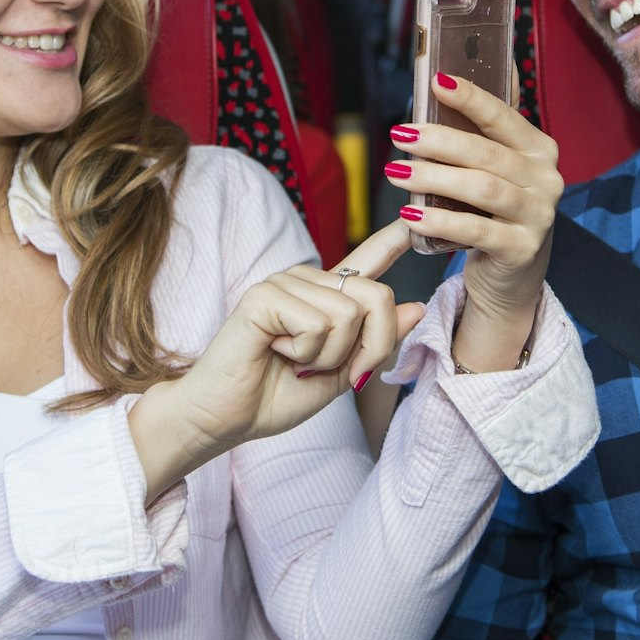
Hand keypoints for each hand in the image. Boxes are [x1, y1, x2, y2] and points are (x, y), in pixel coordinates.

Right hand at [130, 221, 419, 500]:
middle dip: (371, 346)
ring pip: (348, 316)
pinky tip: (274, 352)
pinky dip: (304, 354)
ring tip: (292, 361)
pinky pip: (317, 324)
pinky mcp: (266, 295)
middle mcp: (307, 280)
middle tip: (333, 371)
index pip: (367, 259)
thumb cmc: (273, 397)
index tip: (415, 219)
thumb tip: (415, 307)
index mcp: (325, 297)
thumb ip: (374, 342)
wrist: (223, 419)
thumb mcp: (339, 375)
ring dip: (327, 357)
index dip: (393, 239)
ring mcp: (285, 282)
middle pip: (376, 296)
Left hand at [387, 70, 561, 367]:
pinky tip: (411, 216)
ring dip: (433, 179)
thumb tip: (442, 83)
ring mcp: (538, 216)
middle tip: (400, 134)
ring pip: (482, 189)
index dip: (471, 98)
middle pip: (487, 153)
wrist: (512, 276)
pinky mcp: (521, 249)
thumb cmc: (493, 211)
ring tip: (396, 173)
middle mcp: (546, 179)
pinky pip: (476, 231)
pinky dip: (440, 222)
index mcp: (539, 150)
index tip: (437, 80)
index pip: (503, 117)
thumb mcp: (494, 171)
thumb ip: (477, 134)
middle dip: (438, 141)